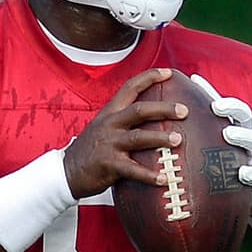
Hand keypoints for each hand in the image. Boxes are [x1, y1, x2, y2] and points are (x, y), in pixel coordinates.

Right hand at [63, 68, 185, 196]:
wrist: (67, 171)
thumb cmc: (92, 150)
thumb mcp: (105, 128)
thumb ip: (126, 122)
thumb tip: (156, 120)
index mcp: (111, 113)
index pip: (130, 88)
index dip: (149, 77)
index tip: (168, 72)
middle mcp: (110, 124)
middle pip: (139, 110)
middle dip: (163, 108)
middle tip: (184, 110)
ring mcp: (109, 144)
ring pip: (138, 137)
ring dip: (160, 138)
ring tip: (178, 140)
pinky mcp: (108, 164)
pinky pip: (132, 170)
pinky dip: (149, 175)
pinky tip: (164, 179)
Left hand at [189, 74, 251, 218]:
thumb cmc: (233, 164)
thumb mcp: (219, 147)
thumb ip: (202, 134)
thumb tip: (168, 123)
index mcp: (236, 127)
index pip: (224, 104)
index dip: (210, 91)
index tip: (194, 80)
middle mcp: (248, 137)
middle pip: (244, 116)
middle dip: (231, 108)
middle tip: (216, 106)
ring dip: (242, 136)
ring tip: (228, 134)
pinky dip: (251, 172)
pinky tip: (243, 173)